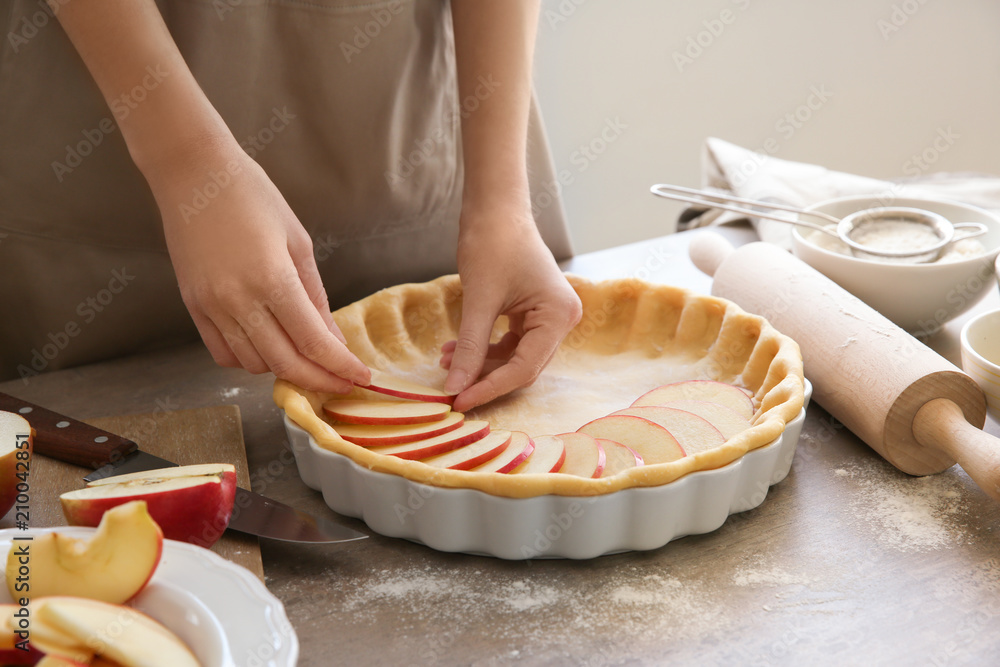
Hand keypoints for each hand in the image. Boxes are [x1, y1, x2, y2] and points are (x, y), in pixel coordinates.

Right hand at [147, 140, 369, 392]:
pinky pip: (223, 353)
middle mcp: (238, 300)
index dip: (341, 367)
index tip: (361, 377)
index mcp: (272, 279)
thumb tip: (334, 342)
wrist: (193, 173)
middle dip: (320, 380)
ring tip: (306, 358)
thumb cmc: (252, 196)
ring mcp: (211, 307)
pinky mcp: (193, 307)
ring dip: (284, 369)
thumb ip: (316, 298)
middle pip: (285, 364)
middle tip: (342, 382)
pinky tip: (268, 346)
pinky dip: (250, 359)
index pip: (314, 343)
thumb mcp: (298, 243)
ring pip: (254, 364)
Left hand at [442, 204, 581, 411]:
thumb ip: (470, 347)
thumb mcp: (479, 300)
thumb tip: (455, 388)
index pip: (525, 368)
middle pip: (523, 367)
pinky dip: (484, 349)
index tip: (459, 400)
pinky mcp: (533, 313)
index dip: (490, 387)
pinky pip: (510, 343)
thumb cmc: (492, 243)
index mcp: (558, 316)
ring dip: (481, 363)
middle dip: (484, 378)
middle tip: (451, 390)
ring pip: (514, 357)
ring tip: (446, 361)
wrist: (494, 209)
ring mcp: (549, 317)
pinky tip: (455, 350)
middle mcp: (562, 320)